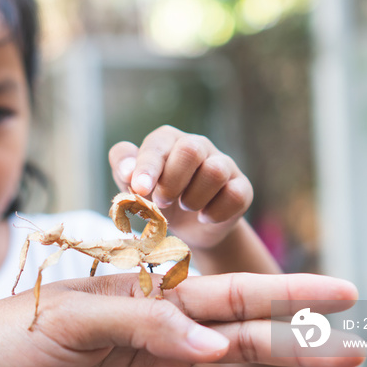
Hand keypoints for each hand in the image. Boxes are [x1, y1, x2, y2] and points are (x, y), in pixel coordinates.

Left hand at [0, 273, 362, 366]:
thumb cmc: (0, 338)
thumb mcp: (69, 318)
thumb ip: (142, 322)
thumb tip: (212, 343)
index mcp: (143, 297)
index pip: (225, 293)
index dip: (283, 296)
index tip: (338, 295)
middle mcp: (156, 337)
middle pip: (241, 339)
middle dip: (299, 343)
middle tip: (356, 347)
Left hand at [109, 125, 251, 248]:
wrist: (188, 227)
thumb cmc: (156, 197)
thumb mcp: (133, 184)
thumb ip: (124, 170)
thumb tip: (128, 171)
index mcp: (168, 140)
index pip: (158, 144)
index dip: (148, 167)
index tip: (140, 189)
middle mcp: (198, 145)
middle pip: (190, 150)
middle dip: (172, 182)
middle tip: (162, 202)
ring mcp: (223, 164)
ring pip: (215, 171)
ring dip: (194, 197)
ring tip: (185, 206)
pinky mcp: (241, 187)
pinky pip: (235, 195)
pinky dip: (215, 212)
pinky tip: (204, 217)